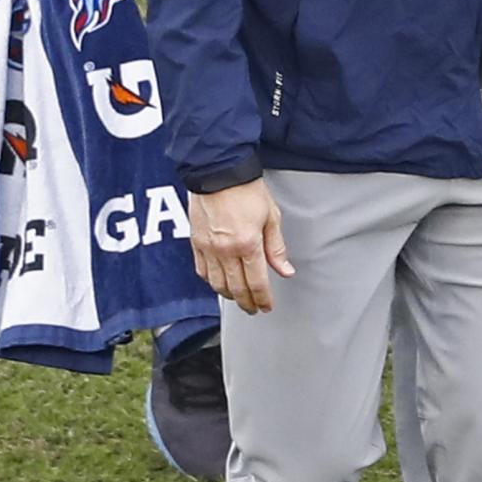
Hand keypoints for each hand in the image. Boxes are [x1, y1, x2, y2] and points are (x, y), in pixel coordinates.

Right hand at [189, 177, 292, 314]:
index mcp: (248, 244)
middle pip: (237, 288)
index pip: (257, 282)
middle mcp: (225, 250)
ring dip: (230, 295)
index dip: (263, 299)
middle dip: (247, 303)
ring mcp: (208, 248)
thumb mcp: (271, 217)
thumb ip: (276, 248)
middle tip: (254, 309)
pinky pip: (202, 271)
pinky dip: (212, 282)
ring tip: (239, 299)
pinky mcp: (195, 242)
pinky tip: (219, 283)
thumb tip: (285, 271)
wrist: (218, 172)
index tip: (267, 307)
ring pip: (217, 283)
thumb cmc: (247, 190)